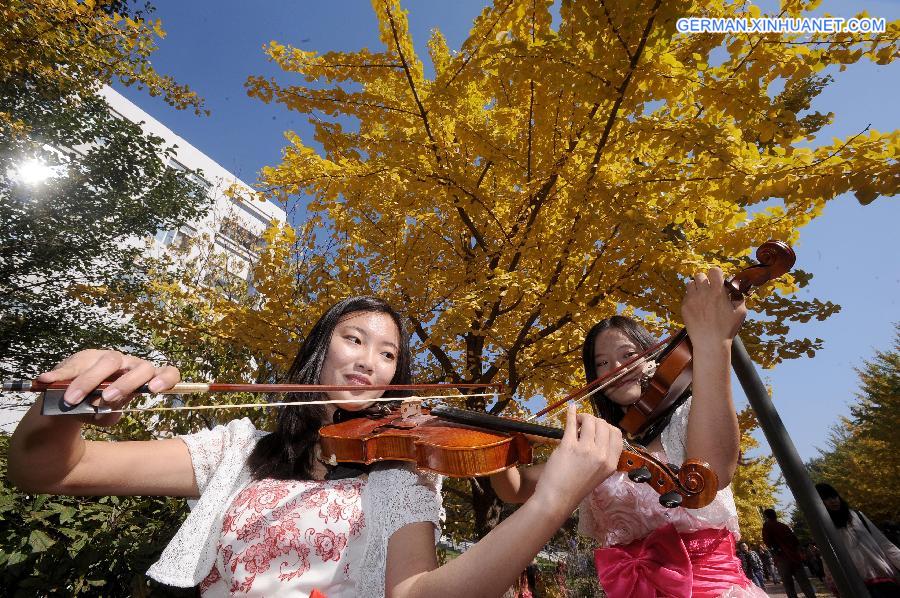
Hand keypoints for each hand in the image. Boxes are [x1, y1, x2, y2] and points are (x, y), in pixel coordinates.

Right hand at [37, 349, 179, 424]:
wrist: (71, 403)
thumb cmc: (96, 409)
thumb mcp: (103, 416)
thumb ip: (105, 414)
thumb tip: (98, 407)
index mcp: (143, 379)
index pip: (167, 373)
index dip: (166, 378)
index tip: (156, 389)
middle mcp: (130, 365)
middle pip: (138, 367)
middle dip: (124, 384)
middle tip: (107, 399)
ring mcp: (108, 358)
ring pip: (108, 362)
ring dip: (90, 381)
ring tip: (72, 398)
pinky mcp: (84, 358)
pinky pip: (74, 364)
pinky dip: (59, 374)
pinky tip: (46, 380)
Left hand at [531, 404, 621, 515]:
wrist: (557, 499)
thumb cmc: (575, 488)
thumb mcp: (598, 475)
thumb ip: (602, 457)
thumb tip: (600, 436)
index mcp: (611, 463)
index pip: (617, 435)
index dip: (608, 428)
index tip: (598, 429)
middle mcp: (601, 455)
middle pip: (604, 425)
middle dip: (595, 421)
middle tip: (585, 424)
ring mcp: (585, 450)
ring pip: (590, 421)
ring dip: (584, 417)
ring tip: (577, 421)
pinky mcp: (568, 446)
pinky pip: (572, 423)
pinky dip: (571, 413)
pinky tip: (571, 408)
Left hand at [681, 267, 747, 344]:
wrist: (710, 343)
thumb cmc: (727, 329)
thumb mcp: (740, 312)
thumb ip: (739, 297)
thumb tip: (735, 290)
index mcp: (718, 292)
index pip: (714, 271)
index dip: (717, 274)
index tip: (718, 280)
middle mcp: (703, 293)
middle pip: (700, 275)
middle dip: (705, 280)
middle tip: (709, 289)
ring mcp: (692, 299)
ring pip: (690, 283)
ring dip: (696, 287)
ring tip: (702, 296)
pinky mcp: (684, 307)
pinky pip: (686, 295)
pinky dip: (691, 297)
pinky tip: (697, 306)